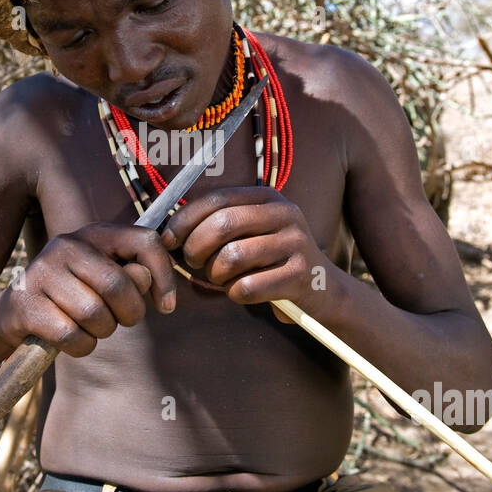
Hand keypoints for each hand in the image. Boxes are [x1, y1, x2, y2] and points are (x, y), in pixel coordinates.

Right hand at [0, 223, 176, 357]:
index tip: (167, 306)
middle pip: (118, 285)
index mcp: (94, 235)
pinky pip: (72, 336)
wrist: (15, 314)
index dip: (165, 276)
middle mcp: (66, 246)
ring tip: (91, 327)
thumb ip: (132, 276)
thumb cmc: (73, 298)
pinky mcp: (26, 304)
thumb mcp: (105, 281)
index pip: (145, 241)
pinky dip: (81, 346)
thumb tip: (147, 278)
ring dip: (102, 332)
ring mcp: (42, 273)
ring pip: (95, 314)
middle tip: (121, 320)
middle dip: (129, 314)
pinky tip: (74, 339)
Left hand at [160, 187, 328, 316]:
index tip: (168, 239)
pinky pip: (248, 287)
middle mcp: (285, 214)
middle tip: (194, 263)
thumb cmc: (273, 261)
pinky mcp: (300, 276)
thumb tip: (170, 231)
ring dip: (216, 275)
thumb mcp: (253, 232)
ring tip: (222, 279)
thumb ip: (219, 224)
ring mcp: (296, 244)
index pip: (217, 199)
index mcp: (268, 198)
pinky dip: (235, 294)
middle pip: (222, 225)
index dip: (185, 219)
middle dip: (196, 248)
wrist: (324, 289)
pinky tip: (242, 293)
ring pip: (232, 258)